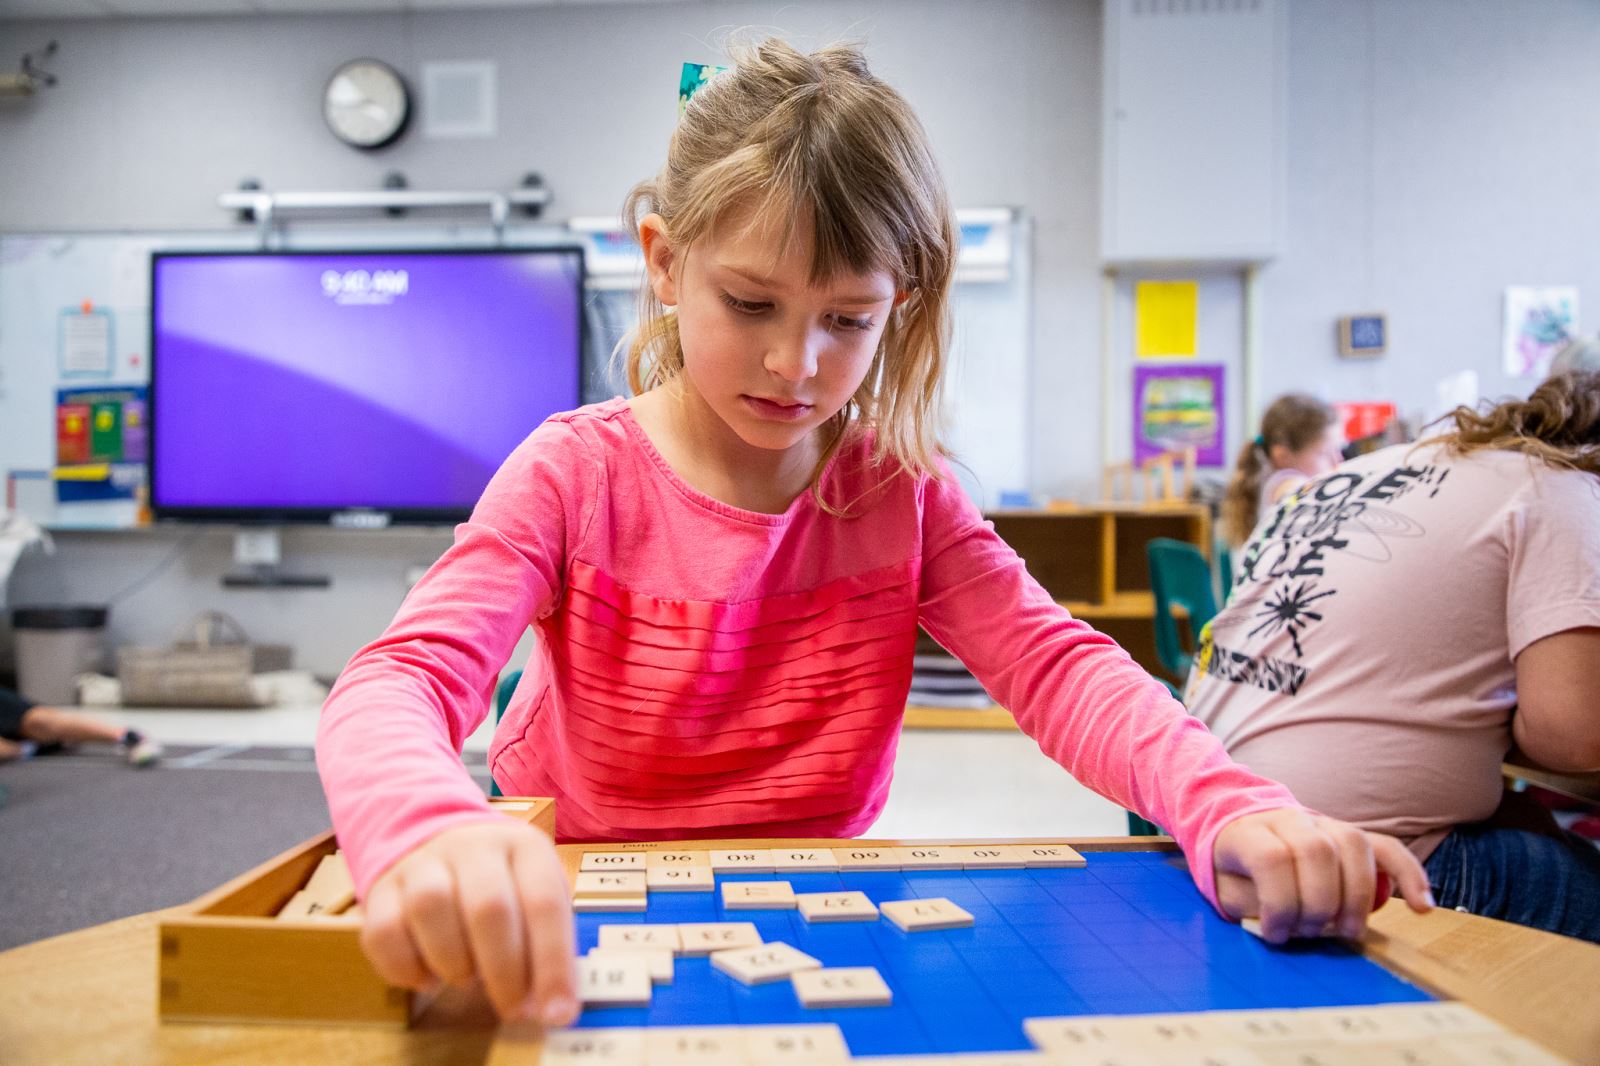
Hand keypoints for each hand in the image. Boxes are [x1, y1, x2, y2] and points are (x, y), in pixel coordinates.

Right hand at [361, 820, 577, 1024]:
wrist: (440, 840)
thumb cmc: (503, 882)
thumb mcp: (535, 895)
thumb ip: (545, 944)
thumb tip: (550, 1005)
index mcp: (524, 847)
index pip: (544, 902)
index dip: (552, 963)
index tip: (556, 1012)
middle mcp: (474, 847)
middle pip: (488, 907)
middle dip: (504, 972)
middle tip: (513, 1008)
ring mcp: (424, 863)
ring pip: (431, 908)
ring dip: (453, 963)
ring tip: (467, 980)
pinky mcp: (383, 887)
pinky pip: (384, 931)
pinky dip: (405, 968)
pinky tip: (428, 978)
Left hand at [1212, 808, 1433, 942]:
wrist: (1239, 829)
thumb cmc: (1233, 869)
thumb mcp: (1224, 890)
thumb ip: (1250, 904)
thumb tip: (1285, 924)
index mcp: (1249, 830)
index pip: (1273, 858)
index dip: (1279, 904)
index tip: (1276, 934)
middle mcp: (1289, 818)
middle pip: (1317, 851)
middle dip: (1320, 904)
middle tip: (1312, 934)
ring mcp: (1322, 822)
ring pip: (1354, 844)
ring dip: (1356, 897)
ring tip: (1348, 931)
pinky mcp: (1349, 834)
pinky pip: (1386, 847)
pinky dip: (1409, 875)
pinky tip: (1422, 906)